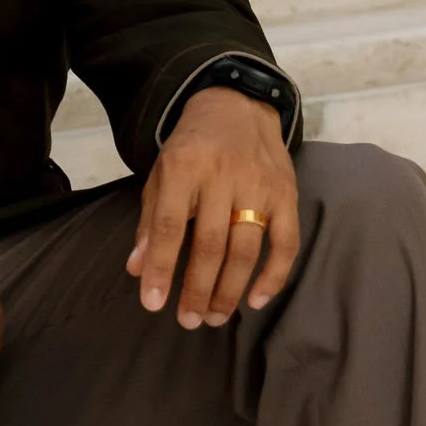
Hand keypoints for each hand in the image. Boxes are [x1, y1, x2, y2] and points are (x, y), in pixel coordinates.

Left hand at [127, 86, 298, 327]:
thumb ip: (149, 221)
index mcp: (184, 168)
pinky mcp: (288, 193)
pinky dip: (274, 275)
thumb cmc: (192, 147)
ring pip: (246, 248)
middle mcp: (223, 176)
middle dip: (198, 289)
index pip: (169, 227)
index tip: (152, 303)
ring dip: (230, 289)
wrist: (238, 104)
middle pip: (210, 244)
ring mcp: (259, 185)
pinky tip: (257, 301)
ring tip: (214, 317)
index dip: (161, 268)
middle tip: (188, 321)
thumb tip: (137, 269)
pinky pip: (286, 242)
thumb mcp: (161, 174)